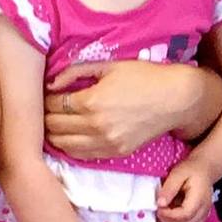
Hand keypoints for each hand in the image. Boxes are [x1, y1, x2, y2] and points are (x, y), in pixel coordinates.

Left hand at [45, 59, 187, 158]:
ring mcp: (105, 142)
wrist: (175, 99)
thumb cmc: (143, 77)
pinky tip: (70, 136)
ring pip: (63, 145)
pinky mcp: (115, 153)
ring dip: (54, 134)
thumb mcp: (109, 66)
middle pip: (54, 126)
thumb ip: (76, 71)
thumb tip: (51, 83)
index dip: (47, 99)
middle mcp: (95, 125)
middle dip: (47, 116)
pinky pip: (81, 155)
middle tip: (48, 109)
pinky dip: (70, 147)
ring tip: (56, 123)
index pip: (54, 104)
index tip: (49, 95)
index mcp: (92, 101)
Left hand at [156, 157, 213, 221]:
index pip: (185, 214)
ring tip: (164, 220)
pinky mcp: (201, 219)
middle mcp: (204, 210)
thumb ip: (169, 187)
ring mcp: (204, 216)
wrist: (204, 169)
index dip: (170, 216)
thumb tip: (160, 203)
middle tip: (159, 213)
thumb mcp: (178, 173)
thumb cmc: (191, 169)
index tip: (159, 209)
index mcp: (199, 197)